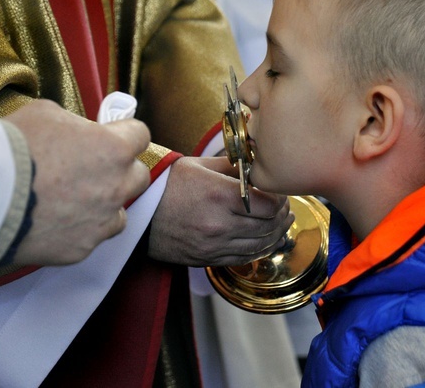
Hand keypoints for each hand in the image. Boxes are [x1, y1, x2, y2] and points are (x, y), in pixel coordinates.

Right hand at [4, 100, 150, 264]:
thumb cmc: (13, 146)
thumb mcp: (45, 113)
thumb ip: (74, 123)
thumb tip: (79, 132)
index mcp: (114, 148)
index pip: (141, 134)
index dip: (126, 133)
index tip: (112, 135)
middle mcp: (117, 185)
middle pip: (139, 175)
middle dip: (121, 170)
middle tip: (94, 168)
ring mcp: (102, 220)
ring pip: (121, 211)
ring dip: (106, 204)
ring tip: (74, 199)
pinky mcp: (83, 248)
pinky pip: (94, 236)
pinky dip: (83, 229)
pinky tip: (58, 221)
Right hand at [148, 156, 293, 265]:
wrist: (138, 213)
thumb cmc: (167, 184)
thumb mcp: (200, 165)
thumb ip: (233, 167)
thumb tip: (259, 166)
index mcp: (220, 196)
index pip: (269, 204)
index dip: (280, 198)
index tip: (280, 192)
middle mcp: (220, 224)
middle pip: (268, 225)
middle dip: (282, 215)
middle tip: (285, 207)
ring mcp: (214, 245)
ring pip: (261, 244)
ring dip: (276, 233)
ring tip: (281, 222)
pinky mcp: (209, 259)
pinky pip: (245, 258)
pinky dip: (261, 249)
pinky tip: (267, 239)